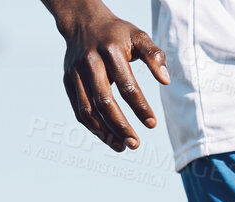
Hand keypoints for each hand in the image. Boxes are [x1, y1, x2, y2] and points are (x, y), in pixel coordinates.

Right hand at [52, 0, 168, 151]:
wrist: (83, 22)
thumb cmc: (117, 33)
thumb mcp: (138, 36)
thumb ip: (154, 56)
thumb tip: (166, 81)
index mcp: (111, 50)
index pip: (127, 85)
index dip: (140, 106)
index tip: (152, 124)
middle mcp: (90, 62)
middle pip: (104, 101)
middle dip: (121, 126)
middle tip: (135, 144)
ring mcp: (76, 73)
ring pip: (88, 110)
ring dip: (105, 132)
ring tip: (122, 146)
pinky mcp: (68, 82)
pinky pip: (79, 110)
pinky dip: (93, 127)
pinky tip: (107, 137)